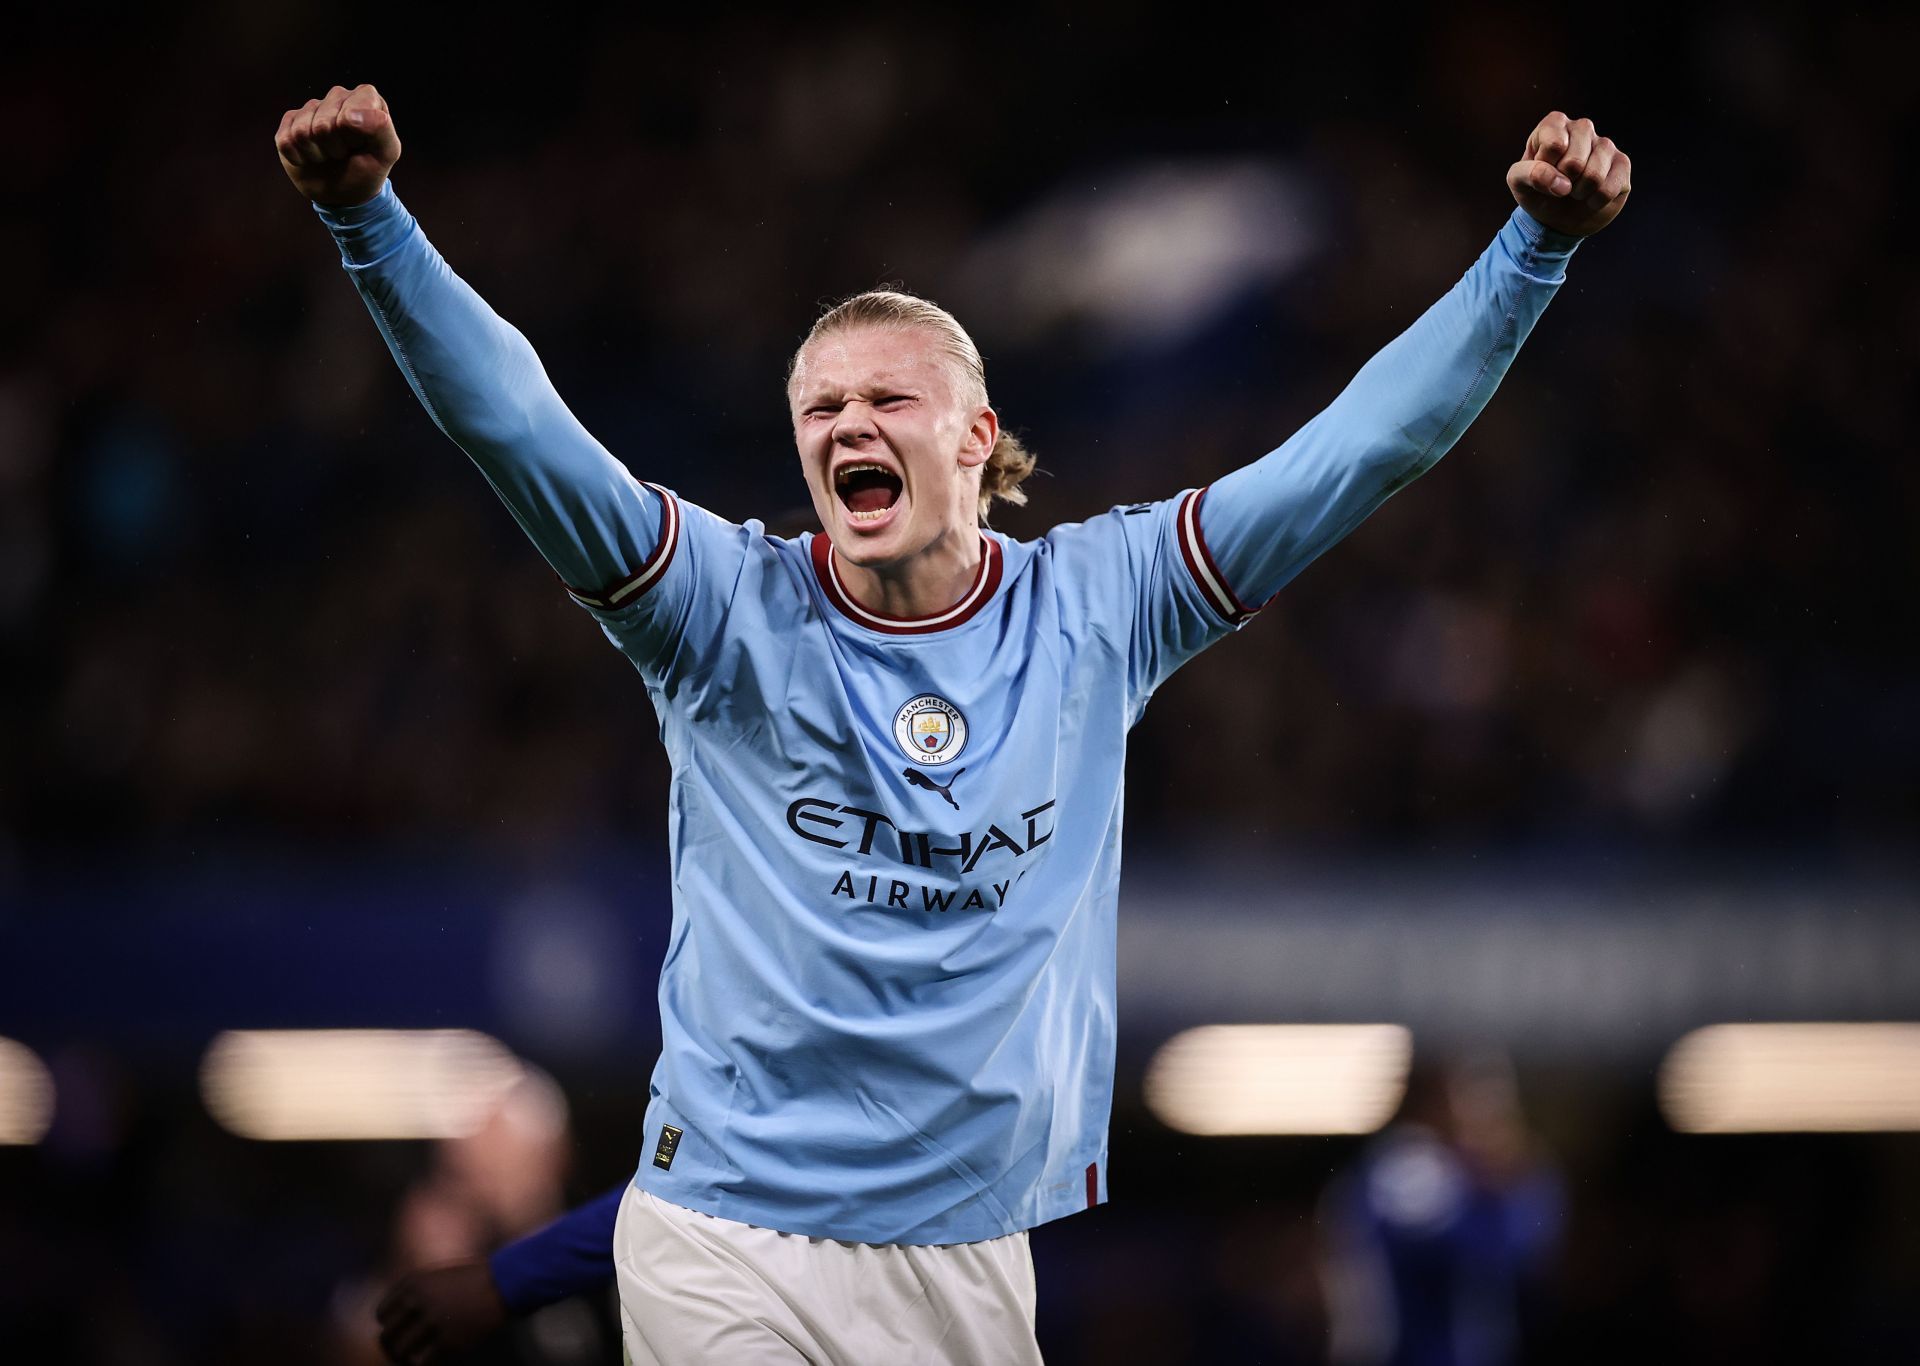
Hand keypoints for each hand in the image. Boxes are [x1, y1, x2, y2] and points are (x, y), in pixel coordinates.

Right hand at [275, 83, 401, 207]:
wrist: (344, 192)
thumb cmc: (367, 169)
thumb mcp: (386, 153)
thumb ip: (381, 129)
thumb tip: (350, 116)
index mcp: (365, 97)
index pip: (349, 114)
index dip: (354, 138)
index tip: (361, 145)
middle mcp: (338, 96)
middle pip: (323, 124)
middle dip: (334, 148)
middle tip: (344, 153)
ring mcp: (312, 107)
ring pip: (302, 132)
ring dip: (317, 153)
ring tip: (329, 154)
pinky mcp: (291, 120)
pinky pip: (286, 140)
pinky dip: (299, 157)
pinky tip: (311, 155)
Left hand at [374, 1261, 507, 1364]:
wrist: (506, 1282)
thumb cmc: (473, 1281)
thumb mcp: (438, 1278)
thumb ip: (415, 1295)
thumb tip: (393, 1325)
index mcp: (413, 1284)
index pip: (382, 1314)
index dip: (390, 1326)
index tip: (404, 1331)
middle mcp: (419, 1301)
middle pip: (387, 1336)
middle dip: (394, 1347)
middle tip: (404, 1353)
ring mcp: (434, 1321)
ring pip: (401, 1352)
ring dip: (406, 1360)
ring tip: (416, 1360)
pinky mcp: (450, 1340)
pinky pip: (423, 1362)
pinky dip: (425, 1364)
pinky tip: (434, 1360)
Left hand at [1506, 111, 1630, 237]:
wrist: (1557, 216)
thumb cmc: (1537, 191)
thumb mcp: (1518, 183)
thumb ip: (1528, 174)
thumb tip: (1561, 182)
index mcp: (1554, 124)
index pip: (1554, 145)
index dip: (1545, 169)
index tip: (1542, 172)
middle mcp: (1582, 128)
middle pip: (1575, 162)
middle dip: (1563, 183)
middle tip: (1560, 184)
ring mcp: (1605, 144)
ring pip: (1594, 176)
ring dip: (1578, 193)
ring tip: (1574, 190)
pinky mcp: (1622, 163)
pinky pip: (1608, 189)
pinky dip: (1594, 202)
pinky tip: (1590, 197)